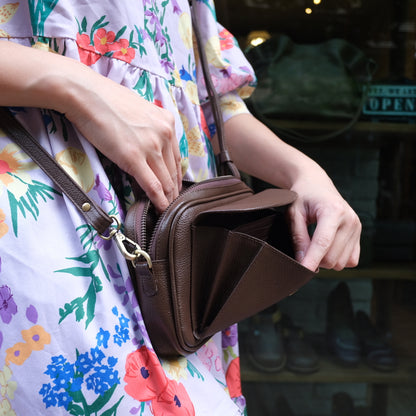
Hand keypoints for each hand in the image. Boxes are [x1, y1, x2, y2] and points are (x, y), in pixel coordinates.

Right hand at [0, 42, 181, 211]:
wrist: (85, 93)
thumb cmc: (106, 100)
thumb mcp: (138, 111)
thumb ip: (149, 128)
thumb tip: (148, 144)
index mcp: (167, 121)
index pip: (176, 156)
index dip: (176, 176)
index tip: (174, 187)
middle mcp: (164, 133)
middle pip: (174, 170)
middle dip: (174, 190)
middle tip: (174, 204)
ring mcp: (151, 146)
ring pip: (166, 180)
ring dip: (168, 198)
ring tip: (168, 210)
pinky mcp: (134, 157)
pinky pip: (153, 185)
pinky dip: (159, 200)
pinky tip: (161, 209)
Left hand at [288, 173, 360, 271]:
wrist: (316, 184)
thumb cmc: (303, 197)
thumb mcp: (294, 214)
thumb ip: (298, 238)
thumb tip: (302, 261)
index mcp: (333, 211)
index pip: (322, 242)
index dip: (312, 260)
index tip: (303, 272)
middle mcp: (350, 219)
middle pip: (332, 257)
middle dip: (315, 260)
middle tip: (303, 249)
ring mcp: (357, 227)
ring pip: (341, 263)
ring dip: (326, 260)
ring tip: (314, 244)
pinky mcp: (359, 234)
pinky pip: (350, 260)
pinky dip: (338, 259)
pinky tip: (328, 247)